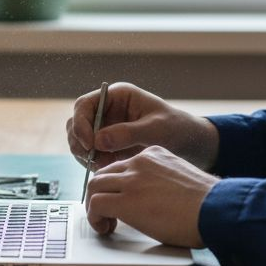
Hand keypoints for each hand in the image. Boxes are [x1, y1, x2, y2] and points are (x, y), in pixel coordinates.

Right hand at [66, 82, 219, 170]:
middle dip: (79, 141)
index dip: (81, 123)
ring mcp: (105, 128)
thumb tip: (98, 140)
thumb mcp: (156, 129)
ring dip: (85, 154)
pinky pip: (89, 154)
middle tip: (91, 157)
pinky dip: (92, 163)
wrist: (189, 144)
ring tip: (102, 165)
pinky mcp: (107, 146)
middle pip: (76, 122)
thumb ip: (127, 133)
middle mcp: (107, 110)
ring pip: (79, 139)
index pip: (84, 104)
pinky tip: (106, 168)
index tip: (89, 143)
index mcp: (117, 97)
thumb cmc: (176, 128)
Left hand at [84, 146, 217, 247]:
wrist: (216, 210)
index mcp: (154, 155)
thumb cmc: (207, 204)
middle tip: (107, 215)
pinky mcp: (126, 200)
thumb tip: (153, 200)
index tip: (120, 201)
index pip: (123, 166)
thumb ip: (161, 182)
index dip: (116, 186)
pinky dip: (95, 217)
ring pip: (94, 187)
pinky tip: (105, 227)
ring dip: (94, 207)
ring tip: (104, 223)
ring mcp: (131, 180)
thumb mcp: (181, 181)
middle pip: (103, 174)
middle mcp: (139, 162)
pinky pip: (96, 204)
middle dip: (101, 194)